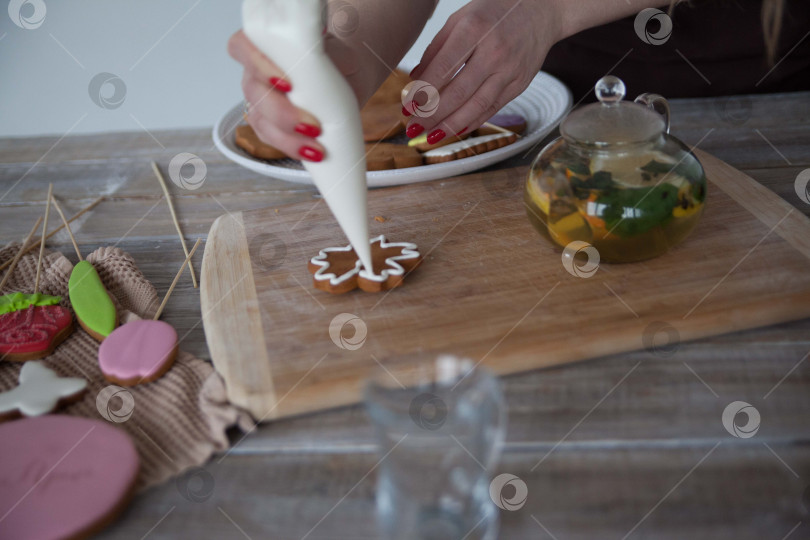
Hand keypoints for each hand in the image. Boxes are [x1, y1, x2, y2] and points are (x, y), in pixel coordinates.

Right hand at [227, 30, 360, 161]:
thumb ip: (333, 54)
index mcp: (264, 43)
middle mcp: (256, 71)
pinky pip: (272, 138)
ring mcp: (261, 99)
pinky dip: (292, 147)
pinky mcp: (270, 123)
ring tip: (316, 148)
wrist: (348, 75)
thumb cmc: (338, 57)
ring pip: (261, 121)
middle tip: (312, 125)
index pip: (243, 47)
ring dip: (287, 138)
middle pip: (254, 92)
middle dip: (281, 114)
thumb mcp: (338, 49)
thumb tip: (343, 65)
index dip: (260, 66)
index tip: (287, 84)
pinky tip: (312, 154)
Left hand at [406, 0, 560, 143]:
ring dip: (450, 126)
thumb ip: (437, 48)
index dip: (423, 92)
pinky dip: (472, 122)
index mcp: (474, 29)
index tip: (407, 107)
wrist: (542, 9)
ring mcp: (509, 70)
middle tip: (414, 127)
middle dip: (432, 115)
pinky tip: (455, 130)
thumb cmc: (496, 10)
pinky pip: (492, 108)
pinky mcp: (520, 84)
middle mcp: (494, 52)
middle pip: (458, 93)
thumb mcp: (461, 18)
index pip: (443, 69)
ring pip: (476, 107)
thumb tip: (415, 79)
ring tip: (430, 136)